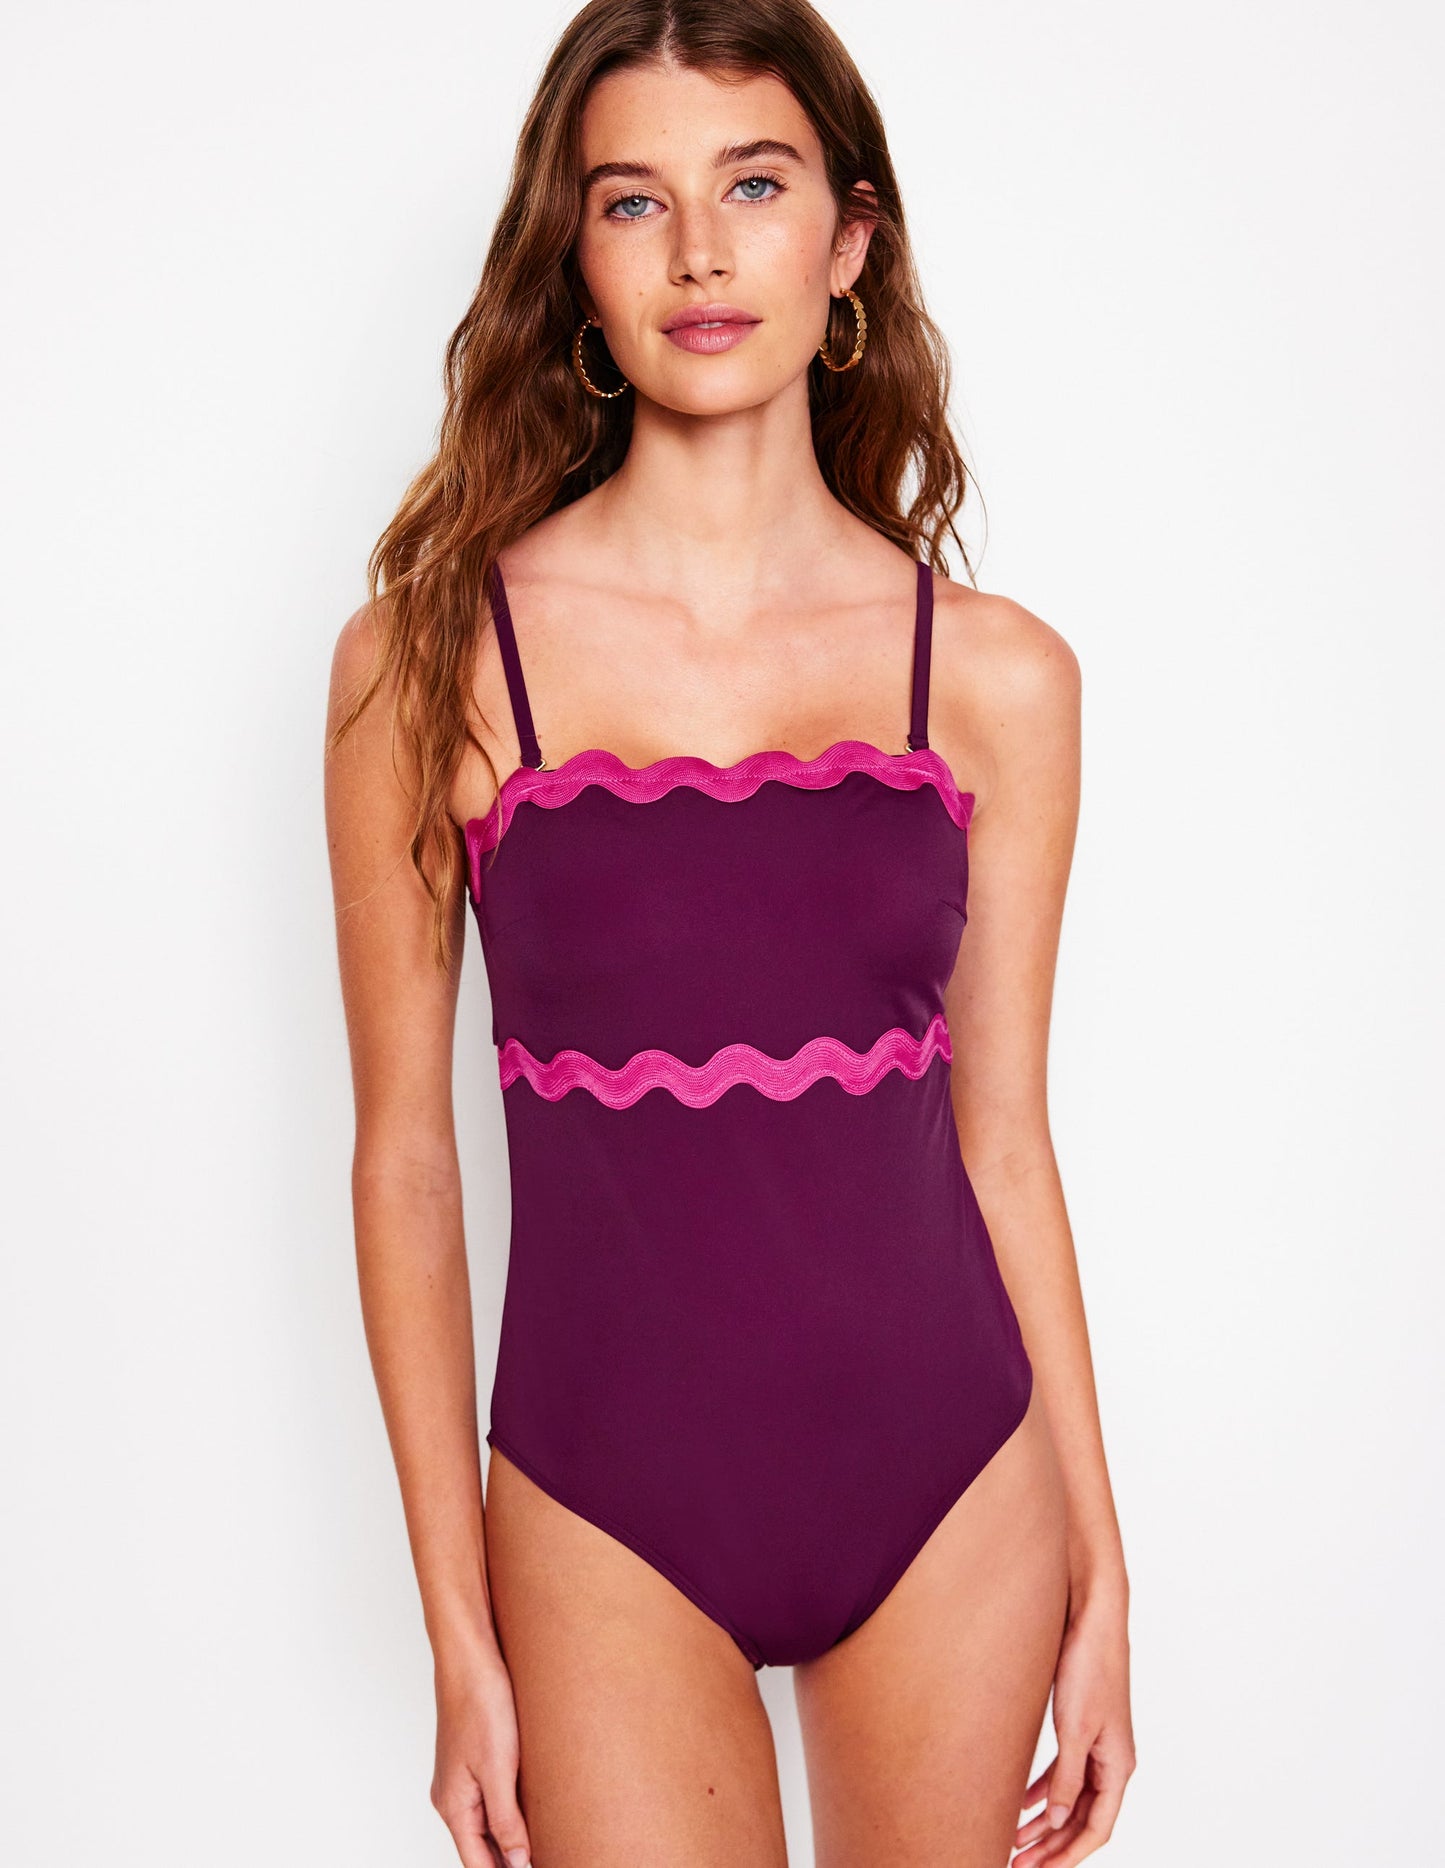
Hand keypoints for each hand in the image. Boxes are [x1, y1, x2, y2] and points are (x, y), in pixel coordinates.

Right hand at [430, 1646, 532, 1867]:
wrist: (470, 1657)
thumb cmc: (481, 1705)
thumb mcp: (498, 1768)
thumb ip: (506, 1820)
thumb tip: (518, 1863)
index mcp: (453, 1806)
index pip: (476, 1862)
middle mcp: (451, 1797)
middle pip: (480, 1846)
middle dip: (508, 1860)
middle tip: (548, 1858)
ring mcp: (460, 1778)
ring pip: (485, 1823)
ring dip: (510, 1838)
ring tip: (542, 1847)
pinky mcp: (473, 1759)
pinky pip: (489, 1798)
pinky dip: (508, 1813)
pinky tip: (530, 1813)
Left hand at [1012, 1587, 1135, 1863]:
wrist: (1091, 1616)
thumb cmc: (1090, 1666)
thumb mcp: (1075, 1728)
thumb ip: (1067, 1777)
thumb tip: (1056, 1821)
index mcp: (1118, 1766)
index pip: (1096, 1829)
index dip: (1068, 1856)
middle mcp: (1111, 1761)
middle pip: (1082, 1820)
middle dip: (1052, 1846)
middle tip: (1017, 1864)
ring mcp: (1096, 1744)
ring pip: (1071, 1798)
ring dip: (1044, 1822)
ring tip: (1013, 1842)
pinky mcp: (1079, 1727)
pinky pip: (1062, 1773)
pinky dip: (1042, 1791)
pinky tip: (1019, 1803)